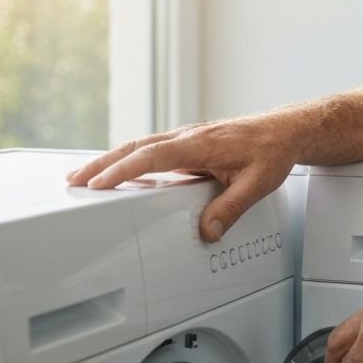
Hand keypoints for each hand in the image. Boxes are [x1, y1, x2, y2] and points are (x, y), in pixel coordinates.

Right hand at [65, 113, 296, 241]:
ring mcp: (189, 138)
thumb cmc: (273, 151)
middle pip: (137, 147)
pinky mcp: (192, 143)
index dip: (122, 169)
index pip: (151, 155)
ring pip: (143, 146)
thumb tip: (206, 232)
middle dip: (103, 163)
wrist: (287, 131)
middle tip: (75, 180)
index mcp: (200, 143)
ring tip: (88, 177)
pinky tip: (124, 171)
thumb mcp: (257, 184)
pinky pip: (155, 149)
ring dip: (114, 159)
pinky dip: (133, 158)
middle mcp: (190, 137)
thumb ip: (230, 209)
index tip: (97, 183)